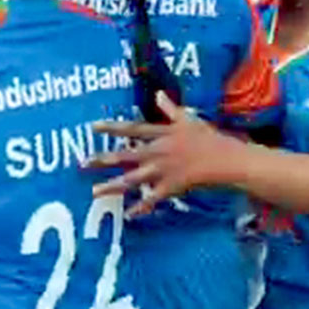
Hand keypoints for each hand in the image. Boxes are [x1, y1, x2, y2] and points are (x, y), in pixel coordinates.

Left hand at [86, 92, 243, 216]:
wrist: (226, 160)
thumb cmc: (208, 138)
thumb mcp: (188, 119)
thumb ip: (170, 108)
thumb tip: (158, 94)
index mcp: (161, 134)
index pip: (132, 129)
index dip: (112, 128)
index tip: (92, 127)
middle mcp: (158, 152)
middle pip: (126, 155)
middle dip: (103, 159)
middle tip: (83, 162)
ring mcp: (163, 171)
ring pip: (133, 179)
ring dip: (113, 185)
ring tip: (94, 191)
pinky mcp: (171, 187)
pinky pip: (152, 199)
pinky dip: (141, 207)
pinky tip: (128, 215)